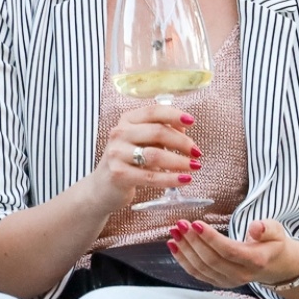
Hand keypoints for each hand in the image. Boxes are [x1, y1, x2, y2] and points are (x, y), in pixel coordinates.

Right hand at [86, 102, 201, 210]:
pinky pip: (151, 177)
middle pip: (157, 132)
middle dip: (182, 142)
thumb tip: (184, 126)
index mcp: (126, 120)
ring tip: (195, 167)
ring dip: (180, 161)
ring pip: (156, 155)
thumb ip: (159, 131)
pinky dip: (171, 179)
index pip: (153, 111)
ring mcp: (117, 154)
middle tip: (197, 152)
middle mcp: (119, 133)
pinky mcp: (119, 174)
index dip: (174, 114)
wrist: (102, 188)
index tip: (192, 121)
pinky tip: (185, 180)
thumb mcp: (141, 142)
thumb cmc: (127, 162)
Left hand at [166, 217, 298, 289]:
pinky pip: (197, 273)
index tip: (196, 223)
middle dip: (193, 241)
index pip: (229, 251)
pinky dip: (183, 260)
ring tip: (174, 231)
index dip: (211, 238)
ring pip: (201, 268)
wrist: (274, 264)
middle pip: (211, 260)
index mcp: (255, 261)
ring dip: (185, 249)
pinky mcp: (218, 282)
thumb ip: (266, 228)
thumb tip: (255, 227)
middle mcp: (241, 275)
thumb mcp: (275, 230)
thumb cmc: (272, 243)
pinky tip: (173, 245)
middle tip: (181, 224)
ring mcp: (228, 281)